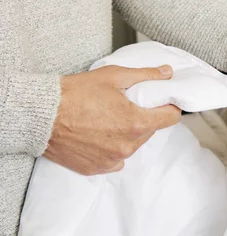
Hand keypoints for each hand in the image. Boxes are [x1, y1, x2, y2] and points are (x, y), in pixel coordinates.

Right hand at [44, 65, 180, 175]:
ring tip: (106, 118)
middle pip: (150, 130)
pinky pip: (114, 158)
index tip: (161, 101)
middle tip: (124, 105)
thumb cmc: (75, 93)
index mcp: (136, 123)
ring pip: (132, 145)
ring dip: (126, 133)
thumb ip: (145, 75)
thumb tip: (166, 73)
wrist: (40, 115)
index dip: (168, 107)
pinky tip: (96, 134)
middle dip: (143, 117)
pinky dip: (110, 147)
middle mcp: (127, 146)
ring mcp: (112, 160)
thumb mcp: (114, 76)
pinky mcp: (96, 169)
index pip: (171, 118)